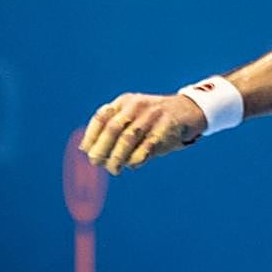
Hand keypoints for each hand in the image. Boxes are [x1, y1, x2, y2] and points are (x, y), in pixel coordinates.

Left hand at [79, 93, 206, 175]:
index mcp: (125, 101)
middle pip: (112, 129)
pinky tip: (132, 165)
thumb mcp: (132, 114)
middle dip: (101, 149)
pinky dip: (135, 160)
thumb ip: (112, 127)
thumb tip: (85, 149)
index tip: (86, 151)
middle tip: (96, 163)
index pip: (102, 117)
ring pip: (127, 140)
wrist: (185, 111)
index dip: (91, 135)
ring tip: (114, 169)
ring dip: (117, 158)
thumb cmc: (151, 119)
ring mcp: (152, 116)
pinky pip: (145, 148)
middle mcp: (137, 106)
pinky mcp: (165, 129)